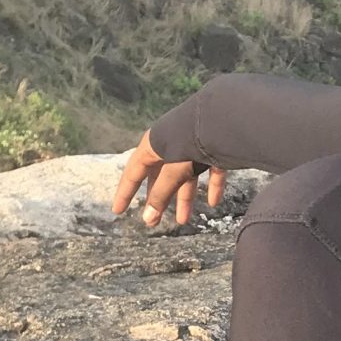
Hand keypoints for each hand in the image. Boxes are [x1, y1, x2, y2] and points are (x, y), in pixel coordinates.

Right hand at [112, 130, 227, 229]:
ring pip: (185, 177)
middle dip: (158, 200)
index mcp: (153, 146)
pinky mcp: (213, 149)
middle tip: (153, 222)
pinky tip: (214, 202)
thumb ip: (161, 194)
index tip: (117, 211)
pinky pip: (209, 170)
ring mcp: (192, 146)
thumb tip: (147, 219)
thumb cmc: (192, 141)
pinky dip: (211, 186)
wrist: (223, 118)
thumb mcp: (174, 170)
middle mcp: (170, 145)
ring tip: (183, 220)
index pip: (133, 173)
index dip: (125, 192)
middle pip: (160, 177)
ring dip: (184, 198)